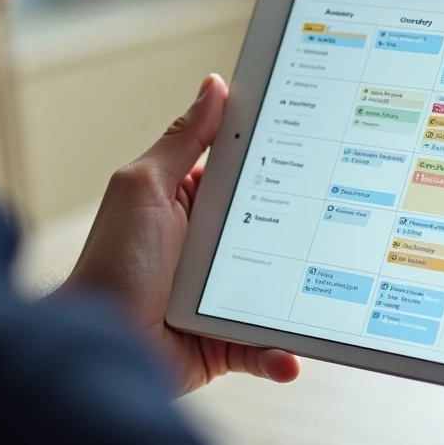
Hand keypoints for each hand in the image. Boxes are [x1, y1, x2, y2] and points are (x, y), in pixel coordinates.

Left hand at [57, 74, 300, 394]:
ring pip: (281, 290)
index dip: (282, 158)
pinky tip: (291, 357)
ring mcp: (223, 295)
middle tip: (342, 219)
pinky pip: (265, 345)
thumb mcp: (145, 187)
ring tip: (329, 295)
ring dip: (303, 297)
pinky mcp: (227, 340)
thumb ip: (182, 140)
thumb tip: (213, 87)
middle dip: (308, 229)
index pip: (247, 174)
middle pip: (276, 230)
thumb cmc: (112, 264)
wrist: (102, 345)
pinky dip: (281, 354)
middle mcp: (213, 248)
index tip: (324, 142)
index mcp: (194, 205)